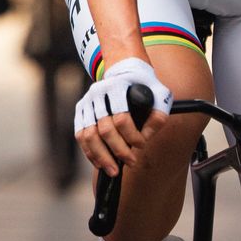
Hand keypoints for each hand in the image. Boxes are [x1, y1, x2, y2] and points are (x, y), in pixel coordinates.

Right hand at [73, 56, 172, 176]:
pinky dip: (89, 152)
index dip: (133, 137)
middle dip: (118, 151)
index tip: (141, 145)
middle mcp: (98, 93)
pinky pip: (80, 135)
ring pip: (88, 135)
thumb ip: (158, 116)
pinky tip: (100, 162)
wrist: (125, 69)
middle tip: (131, 162)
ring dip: (101, 156)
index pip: (122, 118)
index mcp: (117, 86)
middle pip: (105, 129)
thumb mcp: (160, 94)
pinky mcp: (81, 110)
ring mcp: (87, 101)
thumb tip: (146, 138)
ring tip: (113, 170)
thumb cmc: (144, 85)